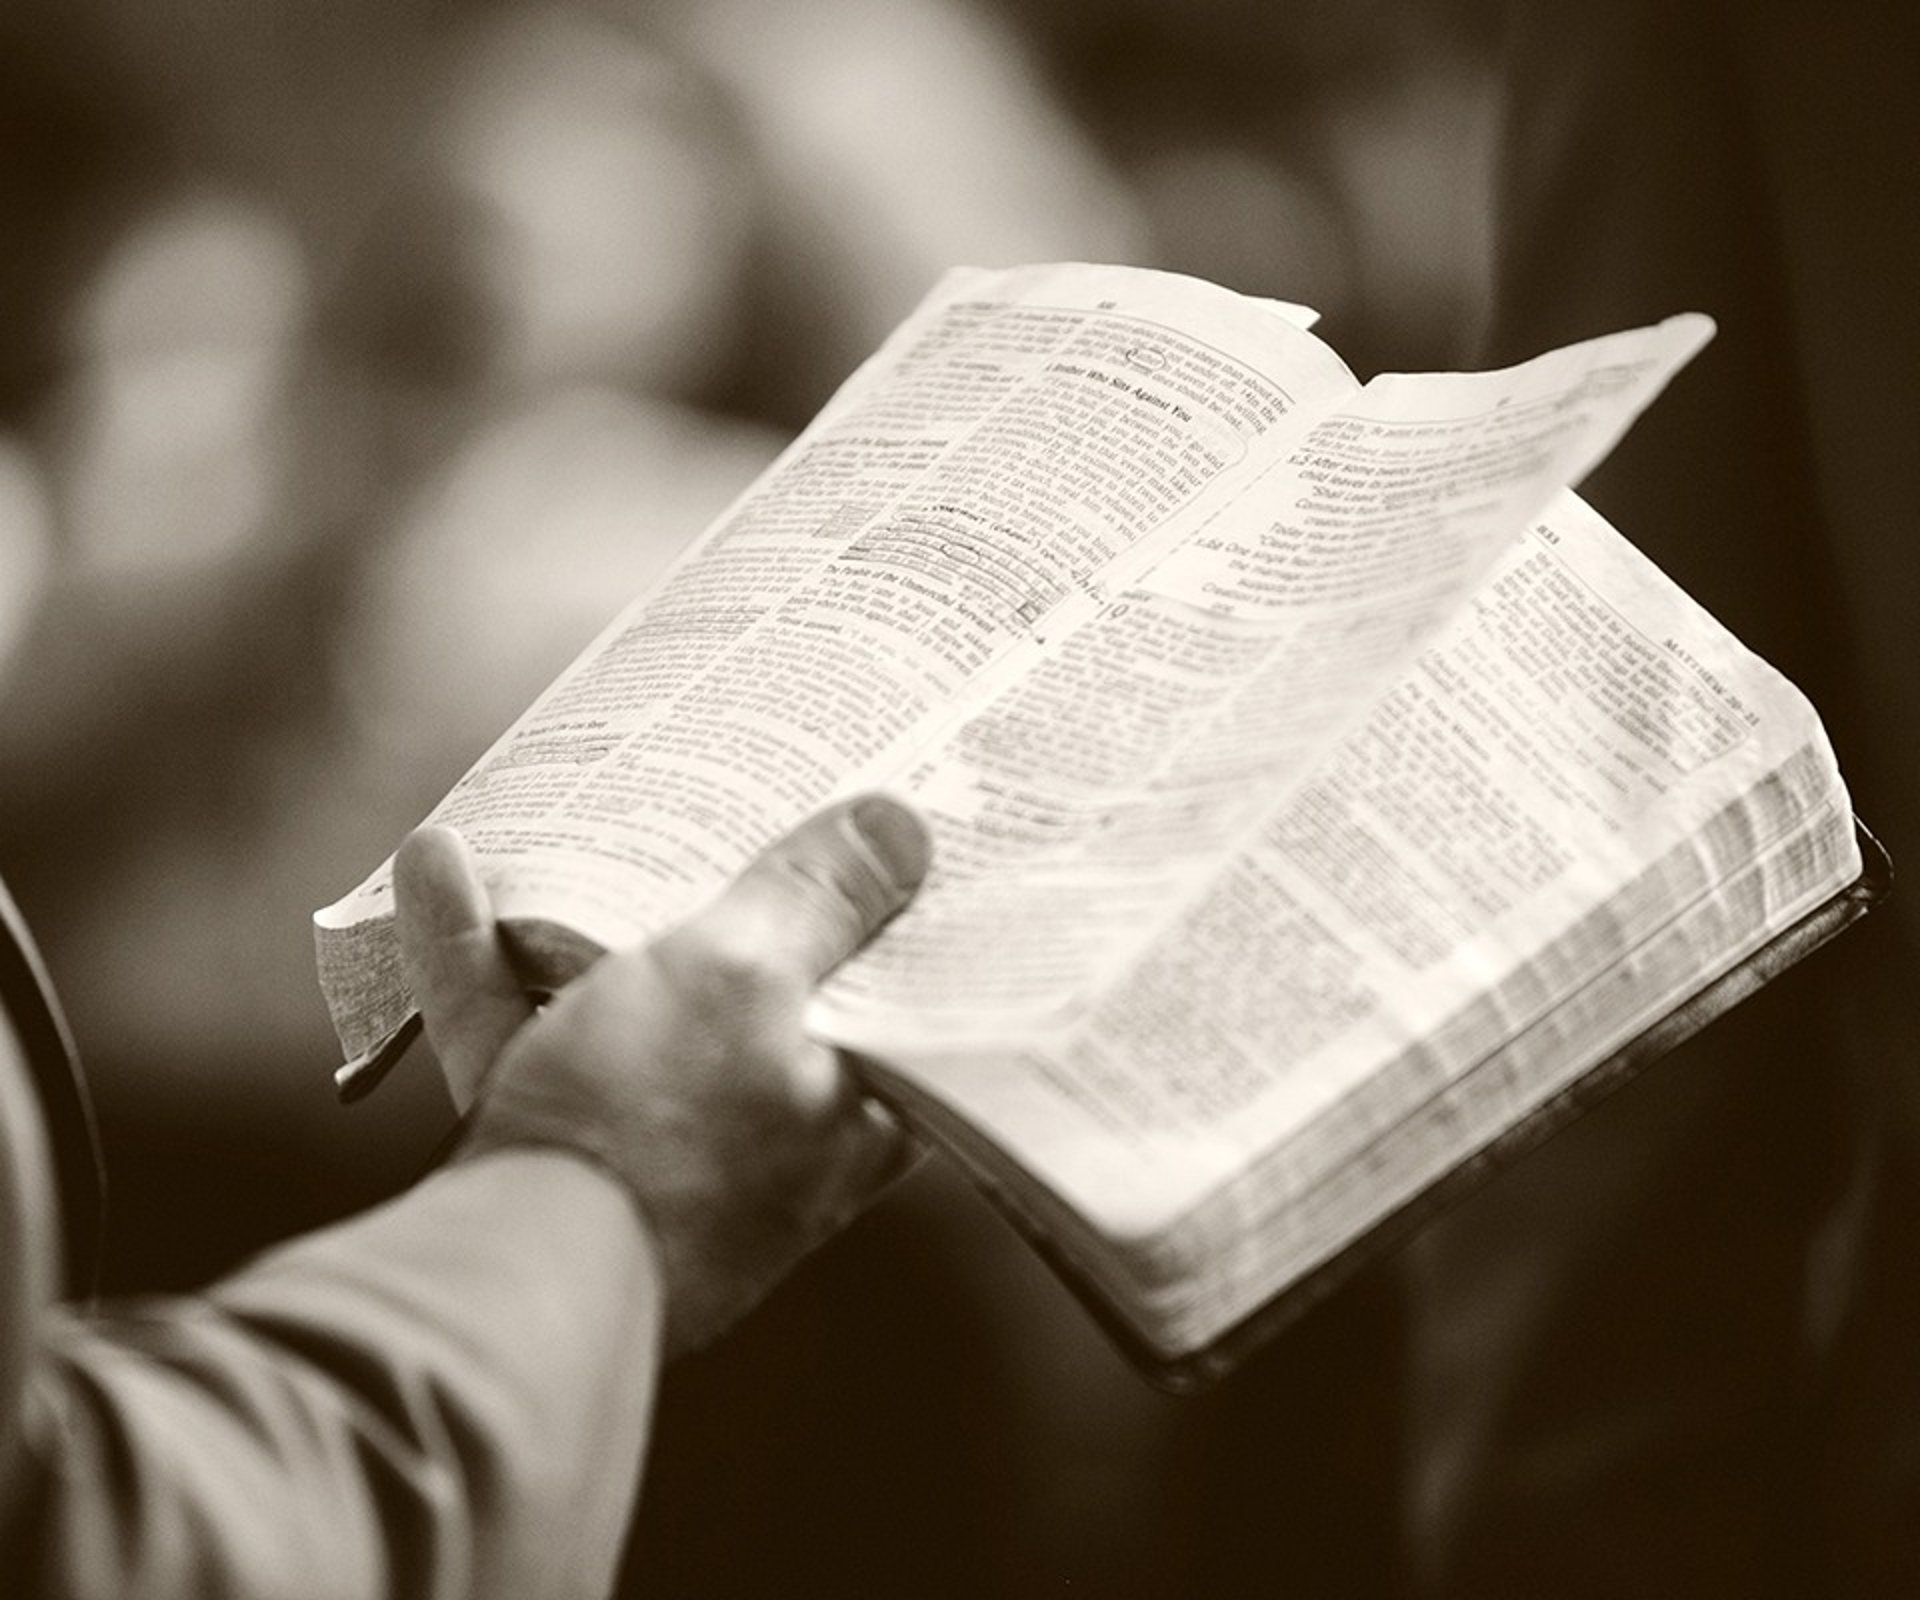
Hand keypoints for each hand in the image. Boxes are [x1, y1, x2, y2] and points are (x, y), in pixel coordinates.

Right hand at [392, 794, 930, 1356]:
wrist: (500, 1284)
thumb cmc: (654, 1129)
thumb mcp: (744, 979)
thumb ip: (820, 901)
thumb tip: (906, 827)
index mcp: (853, 1110)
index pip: (903, 1003)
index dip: (895, 917)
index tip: (879, 835)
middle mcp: (765, 1139)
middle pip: (760, 995)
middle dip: (723, 899)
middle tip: (728, 799)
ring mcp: (653, 1147)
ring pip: (625, 1003)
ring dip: (579, 906)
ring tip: (559, 811)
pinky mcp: (554, 1151)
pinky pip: (526, 1033)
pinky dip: (483, 958)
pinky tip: (438, 866)